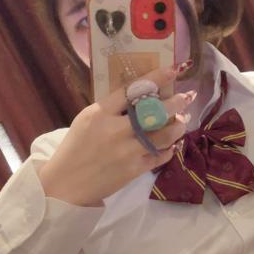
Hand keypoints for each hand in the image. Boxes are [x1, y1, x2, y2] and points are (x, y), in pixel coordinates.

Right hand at [39, 66, 193, 206]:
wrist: (67, 183)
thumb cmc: (76, 147)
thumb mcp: (87, 119)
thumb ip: (111, 108)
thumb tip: (141, 95)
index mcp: (100, 113)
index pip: (132, 90)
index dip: (156, 78)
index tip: (173, 70)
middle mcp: (116, 130)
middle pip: (154, 112)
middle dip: (176, 103)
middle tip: (187, 97)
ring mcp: (128, 151)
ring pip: (164, 135)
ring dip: (178, 126)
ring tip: (183, 121)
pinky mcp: (135, 170)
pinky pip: (161, 156)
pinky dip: (171, 148)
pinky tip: (174, 142)